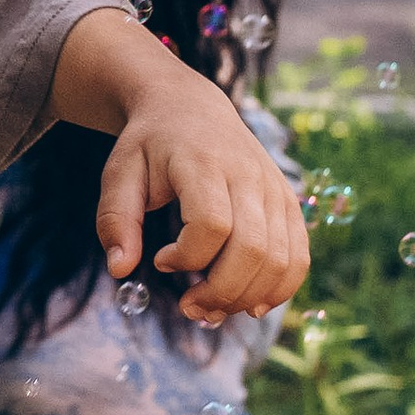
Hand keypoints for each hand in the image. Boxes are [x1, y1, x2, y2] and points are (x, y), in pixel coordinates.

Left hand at [51, 14, 308, 322]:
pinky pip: (299, 258)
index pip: (211, 224)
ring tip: (212, 308)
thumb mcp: (119, 173)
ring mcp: (275, 189)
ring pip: (280, 260)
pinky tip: (248, 303)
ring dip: (247, 298)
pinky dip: (279, 289)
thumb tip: (120, 270)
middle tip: (188, 306)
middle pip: (252, 249)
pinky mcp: (288, 203)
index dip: (186, 256)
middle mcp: (248, 175)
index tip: (160, 260)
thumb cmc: (149, 145)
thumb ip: (115, 219)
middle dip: (220, 292)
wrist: (190, 106)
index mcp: (203, 163)